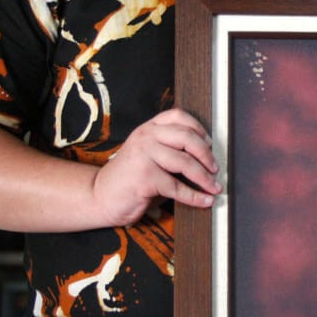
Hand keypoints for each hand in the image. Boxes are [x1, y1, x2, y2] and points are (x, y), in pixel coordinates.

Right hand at [92, 107, 220, 225]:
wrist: (100, 196)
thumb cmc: (129, 177)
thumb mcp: (148, 155)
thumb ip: (170, 150)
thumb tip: (207, 159)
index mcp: (148, 128)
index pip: (178, 116)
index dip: (199, 129)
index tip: (210, 143)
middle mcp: (146, 137)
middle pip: (187, 138)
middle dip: (207, 155)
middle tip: (216, 169)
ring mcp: (144, 155)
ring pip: (185, 163)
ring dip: (205, 178)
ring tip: (215, 187)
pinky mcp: (145, 177)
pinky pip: (177, 187)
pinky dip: (195, 196)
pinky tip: (205, 200)